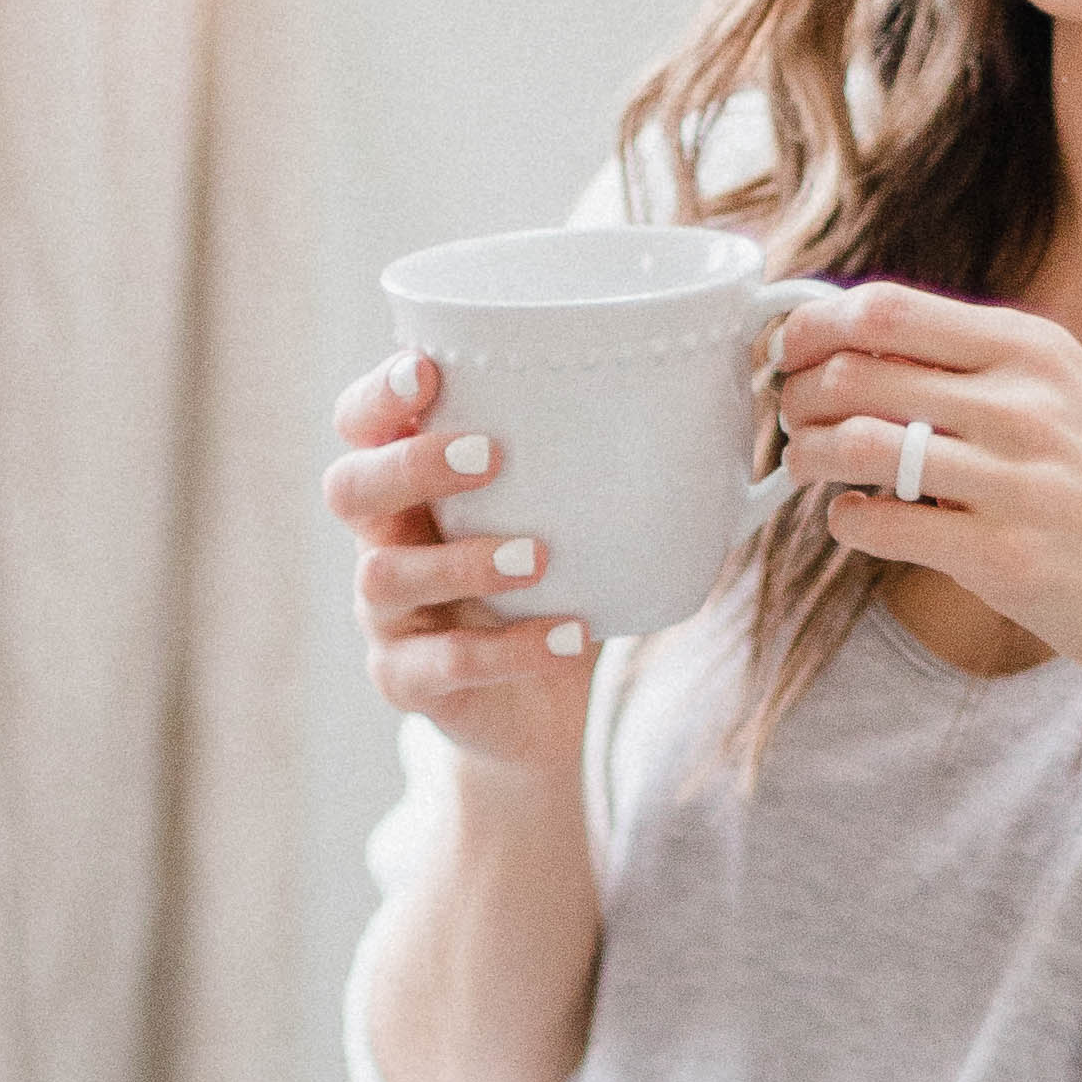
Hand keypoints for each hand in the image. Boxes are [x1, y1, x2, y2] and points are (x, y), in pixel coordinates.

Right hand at [325, 349, 598, 780]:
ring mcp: (385, 616)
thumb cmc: (556, 585)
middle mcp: (382, 540)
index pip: (359, 424)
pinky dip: (510, 650)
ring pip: (385, 577)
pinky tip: (570, 634)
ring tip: (538, 556)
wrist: (538, 712)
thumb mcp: (573, 515)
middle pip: (350, 489)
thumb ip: (612, 456)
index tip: (427, 369)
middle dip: (413, 464)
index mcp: (409, 483)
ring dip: (464, 560)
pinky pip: (442, 665)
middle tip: (490, 456)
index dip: (378, 396)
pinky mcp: (407, 682)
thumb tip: (731, 382)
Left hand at [763, 283, 1081, 709]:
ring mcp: (1015, 481)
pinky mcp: (1002, 556)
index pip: (886, 308)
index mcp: (1032, 348)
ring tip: (808, 467)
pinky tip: (855, 520)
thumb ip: (975, 364)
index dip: (814, 325)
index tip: (791, 349)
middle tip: (789, 416)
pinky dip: (847, 521)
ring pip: (855, 445)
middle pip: (856, 372)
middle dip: (797, 394)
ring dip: (807, 455)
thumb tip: (855, 340)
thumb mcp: (1065, 394)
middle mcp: (1023, 403)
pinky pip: (880, 524)